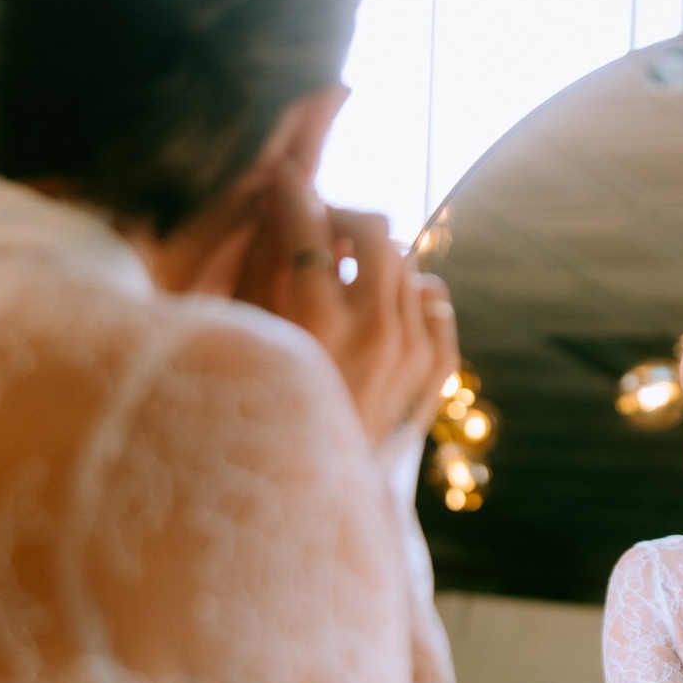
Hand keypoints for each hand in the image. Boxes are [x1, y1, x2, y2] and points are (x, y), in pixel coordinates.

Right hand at [233, 161, 458, 445]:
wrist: (306, 501)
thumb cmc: (255, 417)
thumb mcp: (244, 338)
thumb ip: (260, 263)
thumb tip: (275, 198)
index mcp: (317, 319)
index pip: (309, 222)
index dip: (292, 192)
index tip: (284, 181)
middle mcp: (374, 331)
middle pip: (374, 229)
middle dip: (343, 217)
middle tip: (319, 228)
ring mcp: (410, 355)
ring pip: (408, 265)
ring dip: (376, 261)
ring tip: (345, 276)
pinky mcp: (430, 378)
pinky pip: (438, 307)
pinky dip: (417, 298)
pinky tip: (390, 304)